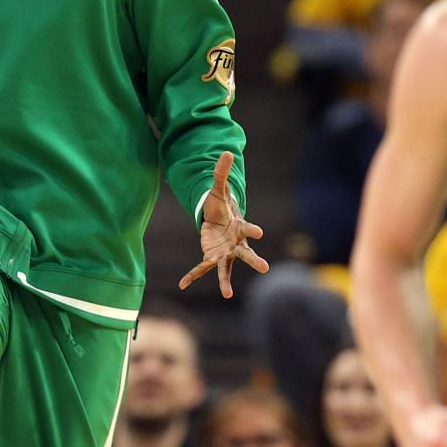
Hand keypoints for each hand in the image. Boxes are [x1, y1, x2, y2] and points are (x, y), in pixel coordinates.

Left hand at [178, 152, 267, 298]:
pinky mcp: (212, 256)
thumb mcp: (218, 188)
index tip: (260, 232)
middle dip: (254, 260)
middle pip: (246, 253)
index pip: (248, 228)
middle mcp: (235, 243)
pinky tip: (182, 284)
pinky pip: (202, 267)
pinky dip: (192, 275)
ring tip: (226, 294)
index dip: (252, 229)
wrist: (219, 220)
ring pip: (226, 268)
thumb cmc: (222, 205)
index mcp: (239, 227)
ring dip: (225, 281)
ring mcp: (224, 253)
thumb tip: (226, 151)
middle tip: (265, 267)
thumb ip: (221, 172)